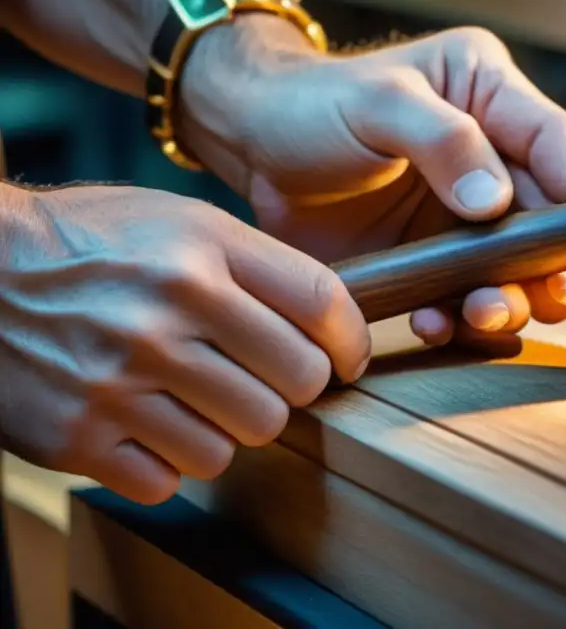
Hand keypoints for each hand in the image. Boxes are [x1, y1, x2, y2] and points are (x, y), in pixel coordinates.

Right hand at [0, 183, 367, 503]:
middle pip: (295, 387)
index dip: (351, 341)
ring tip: (193, 397)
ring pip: (239, 443)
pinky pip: (171, 480)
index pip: (322, 304)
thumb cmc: (90, 242)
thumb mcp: (182, 221)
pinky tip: (147, 423)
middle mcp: (165, 314)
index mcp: (200, 253)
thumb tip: (332, 325)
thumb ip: (259, 265)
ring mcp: (120, 380)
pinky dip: (168, 461)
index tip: (346, 358)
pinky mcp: (78, 436)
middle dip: (290, 389)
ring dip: (228, 428)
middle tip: (261, 378)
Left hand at [181, 20, 565, 344]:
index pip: (554, 141)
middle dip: (559, 261)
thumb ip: (444, 140)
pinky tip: (436, 321)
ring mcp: (465, 215)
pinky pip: (463, 297)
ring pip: (517, 267)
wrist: (253, 144)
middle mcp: (492, 158)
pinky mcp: (434, 259)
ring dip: (513, 297)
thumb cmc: (313, 102)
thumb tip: (496, 204)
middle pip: (552, 217)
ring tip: (485, 310)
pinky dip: (459, 318)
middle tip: (556, 292)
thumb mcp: (378, 101)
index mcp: (491, 97)